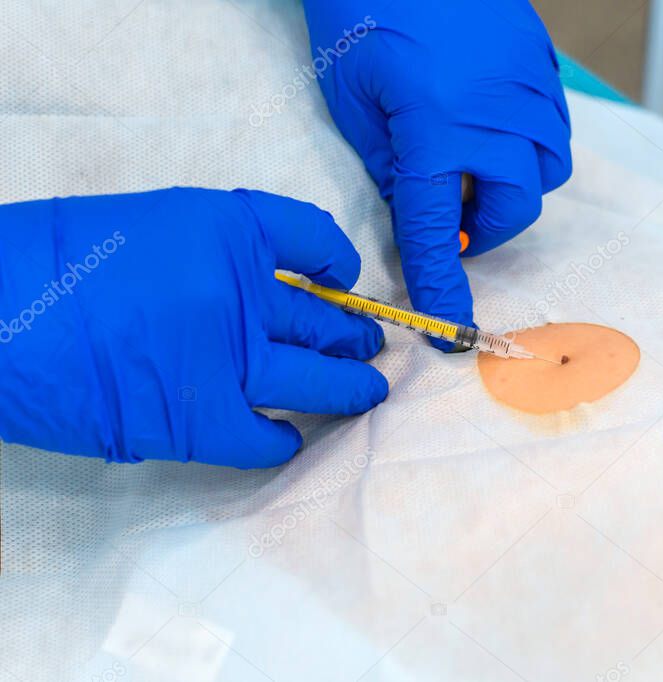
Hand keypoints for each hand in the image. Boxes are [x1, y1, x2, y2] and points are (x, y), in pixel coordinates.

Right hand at [0, 188, 387, 467]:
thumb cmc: (51, 262)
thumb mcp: (147, 226)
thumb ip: (209, 252)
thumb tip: (252, 287)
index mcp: (227, 229)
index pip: (314, 236)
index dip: (339, 258)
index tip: (343, 276)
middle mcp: (243, 292)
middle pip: (325, 316)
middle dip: (355, 332)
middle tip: (369, 342)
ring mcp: (230, 360)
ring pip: (321, 379)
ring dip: (350, 387)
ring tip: (368, 389)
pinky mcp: (203, 420)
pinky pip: (267, 438)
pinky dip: (285, 439)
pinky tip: (290, 437)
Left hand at [302, 0, 572, 343]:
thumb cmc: (359, 9)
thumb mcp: (352, 99)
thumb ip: (389, 163)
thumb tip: (420, 204)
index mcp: (437, 133)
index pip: (441, 232)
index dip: (444, 286)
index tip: (451, 332)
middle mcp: (497, 118)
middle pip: (515, 208)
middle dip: (486, 226)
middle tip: (450, 216)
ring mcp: (528, 86)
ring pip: (546, 169)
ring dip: (512, 185)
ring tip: (473, 165)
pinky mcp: (541, 60)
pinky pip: (553, 124)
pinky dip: (527, 142)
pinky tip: (491, 123)